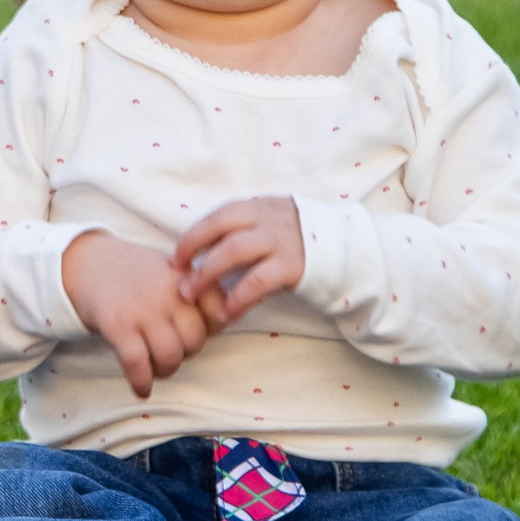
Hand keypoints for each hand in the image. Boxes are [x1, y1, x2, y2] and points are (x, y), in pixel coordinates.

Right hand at [61, 230, 211, 399]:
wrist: (85, 262)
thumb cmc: (133, 273)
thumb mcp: (169, 268)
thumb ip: (196, 290)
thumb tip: (224, 321)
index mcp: (185, 275)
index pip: (218, 309)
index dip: (210, 327)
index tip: (193, 330)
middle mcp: (168, 291)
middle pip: (195, 340)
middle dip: (186, 353)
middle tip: (171, 353)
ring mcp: (143, 308)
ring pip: (171, 355)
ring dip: (165, 371)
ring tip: (156, 370)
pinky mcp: (118, 324)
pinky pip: (138, 363)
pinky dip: (142, 382)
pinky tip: (141, 388)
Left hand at [172, 196, 305, 325]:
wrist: (343, 250)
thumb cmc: (296, 241)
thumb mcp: (270, 225)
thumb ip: (242, 233)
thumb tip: (202, 253)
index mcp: (258, 207)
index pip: (217, 216)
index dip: (193, 236)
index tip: (176, 258)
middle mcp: (267, 219)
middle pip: (221, 230)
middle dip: (194, 253)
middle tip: (178, 278)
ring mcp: (280, 240)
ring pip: (234, 251)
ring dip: (208, 274)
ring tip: (192, 296)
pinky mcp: (293, 265)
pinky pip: (257, 281)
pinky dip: (238, 298)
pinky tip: (226, 313)